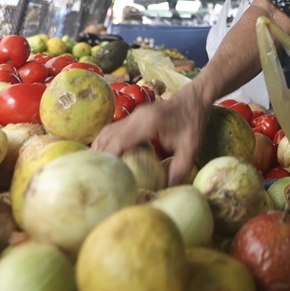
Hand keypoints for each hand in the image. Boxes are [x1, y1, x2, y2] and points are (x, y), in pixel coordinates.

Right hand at [92, 82, 208, 185]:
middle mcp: (136, 117)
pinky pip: (111, 130)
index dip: (108, 159)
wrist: (193, 99)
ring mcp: (133, 115)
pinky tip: (106, 157)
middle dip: (100, 157)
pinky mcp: (132, 116)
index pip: (119, 141)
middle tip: (96, 177)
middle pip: (107, 137)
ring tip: (97, 170)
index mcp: (148, 123)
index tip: (104, 176)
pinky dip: (105, 143)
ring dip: (99, 149)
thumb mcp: (190, 148)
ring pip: (106, 132)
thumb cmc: (192, 123)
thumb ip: (179, 169)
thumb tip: (167, 190)